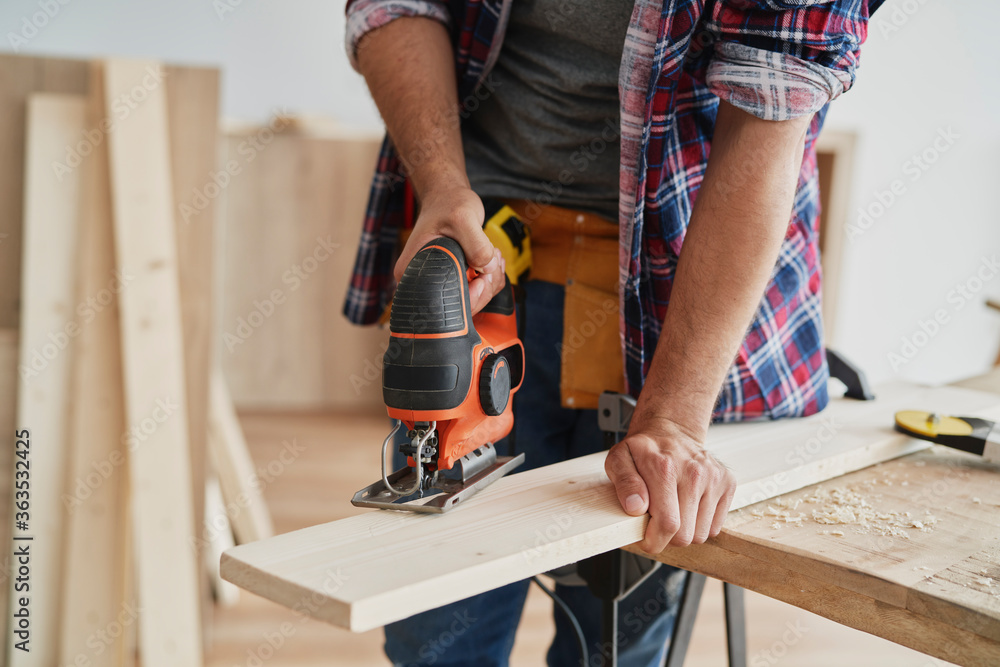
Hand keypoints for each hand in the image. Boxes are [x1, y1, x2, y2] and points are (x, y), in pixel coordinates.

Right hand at [394, 186, 504, 313]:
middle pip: (459, 308)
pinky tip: (492, 258)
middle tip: (492, 260)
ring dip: (491, 280)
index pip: (439, 305)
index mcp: (412, 272)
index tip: (481, 277)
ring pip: (473, 301)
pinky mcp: (454, 280)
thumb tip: (487, 268)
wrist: (448, 197)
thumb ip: (477, 244)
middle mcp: (422, 282)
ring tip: (493, 253)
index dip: (467, 298)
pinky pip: (478, 292)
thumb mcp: (463, 217)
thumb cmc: (448, 204)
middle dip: (484, 287)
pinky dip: (491, 278)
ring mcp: (439, 283)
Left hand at [605, 417, 735, 552]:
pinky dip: (700, 524)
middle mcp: (694, 472)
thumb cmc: (644, 450)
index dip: (654, 541)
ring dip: (685, 531)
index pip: (667, 524)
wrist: (671, 432)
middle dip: (667, 537)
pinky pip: (715, 526)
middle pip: (685, 535)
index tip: (647, 539)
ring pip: (701, 534)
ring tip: (673, 510)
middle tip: (657, 520)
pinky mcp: (727, 483)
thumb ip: (624, 483)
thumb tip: (635, 507)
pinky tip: (688, 507)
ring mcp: (714, 477)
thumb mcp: (619, 459)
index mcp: (664, 468)